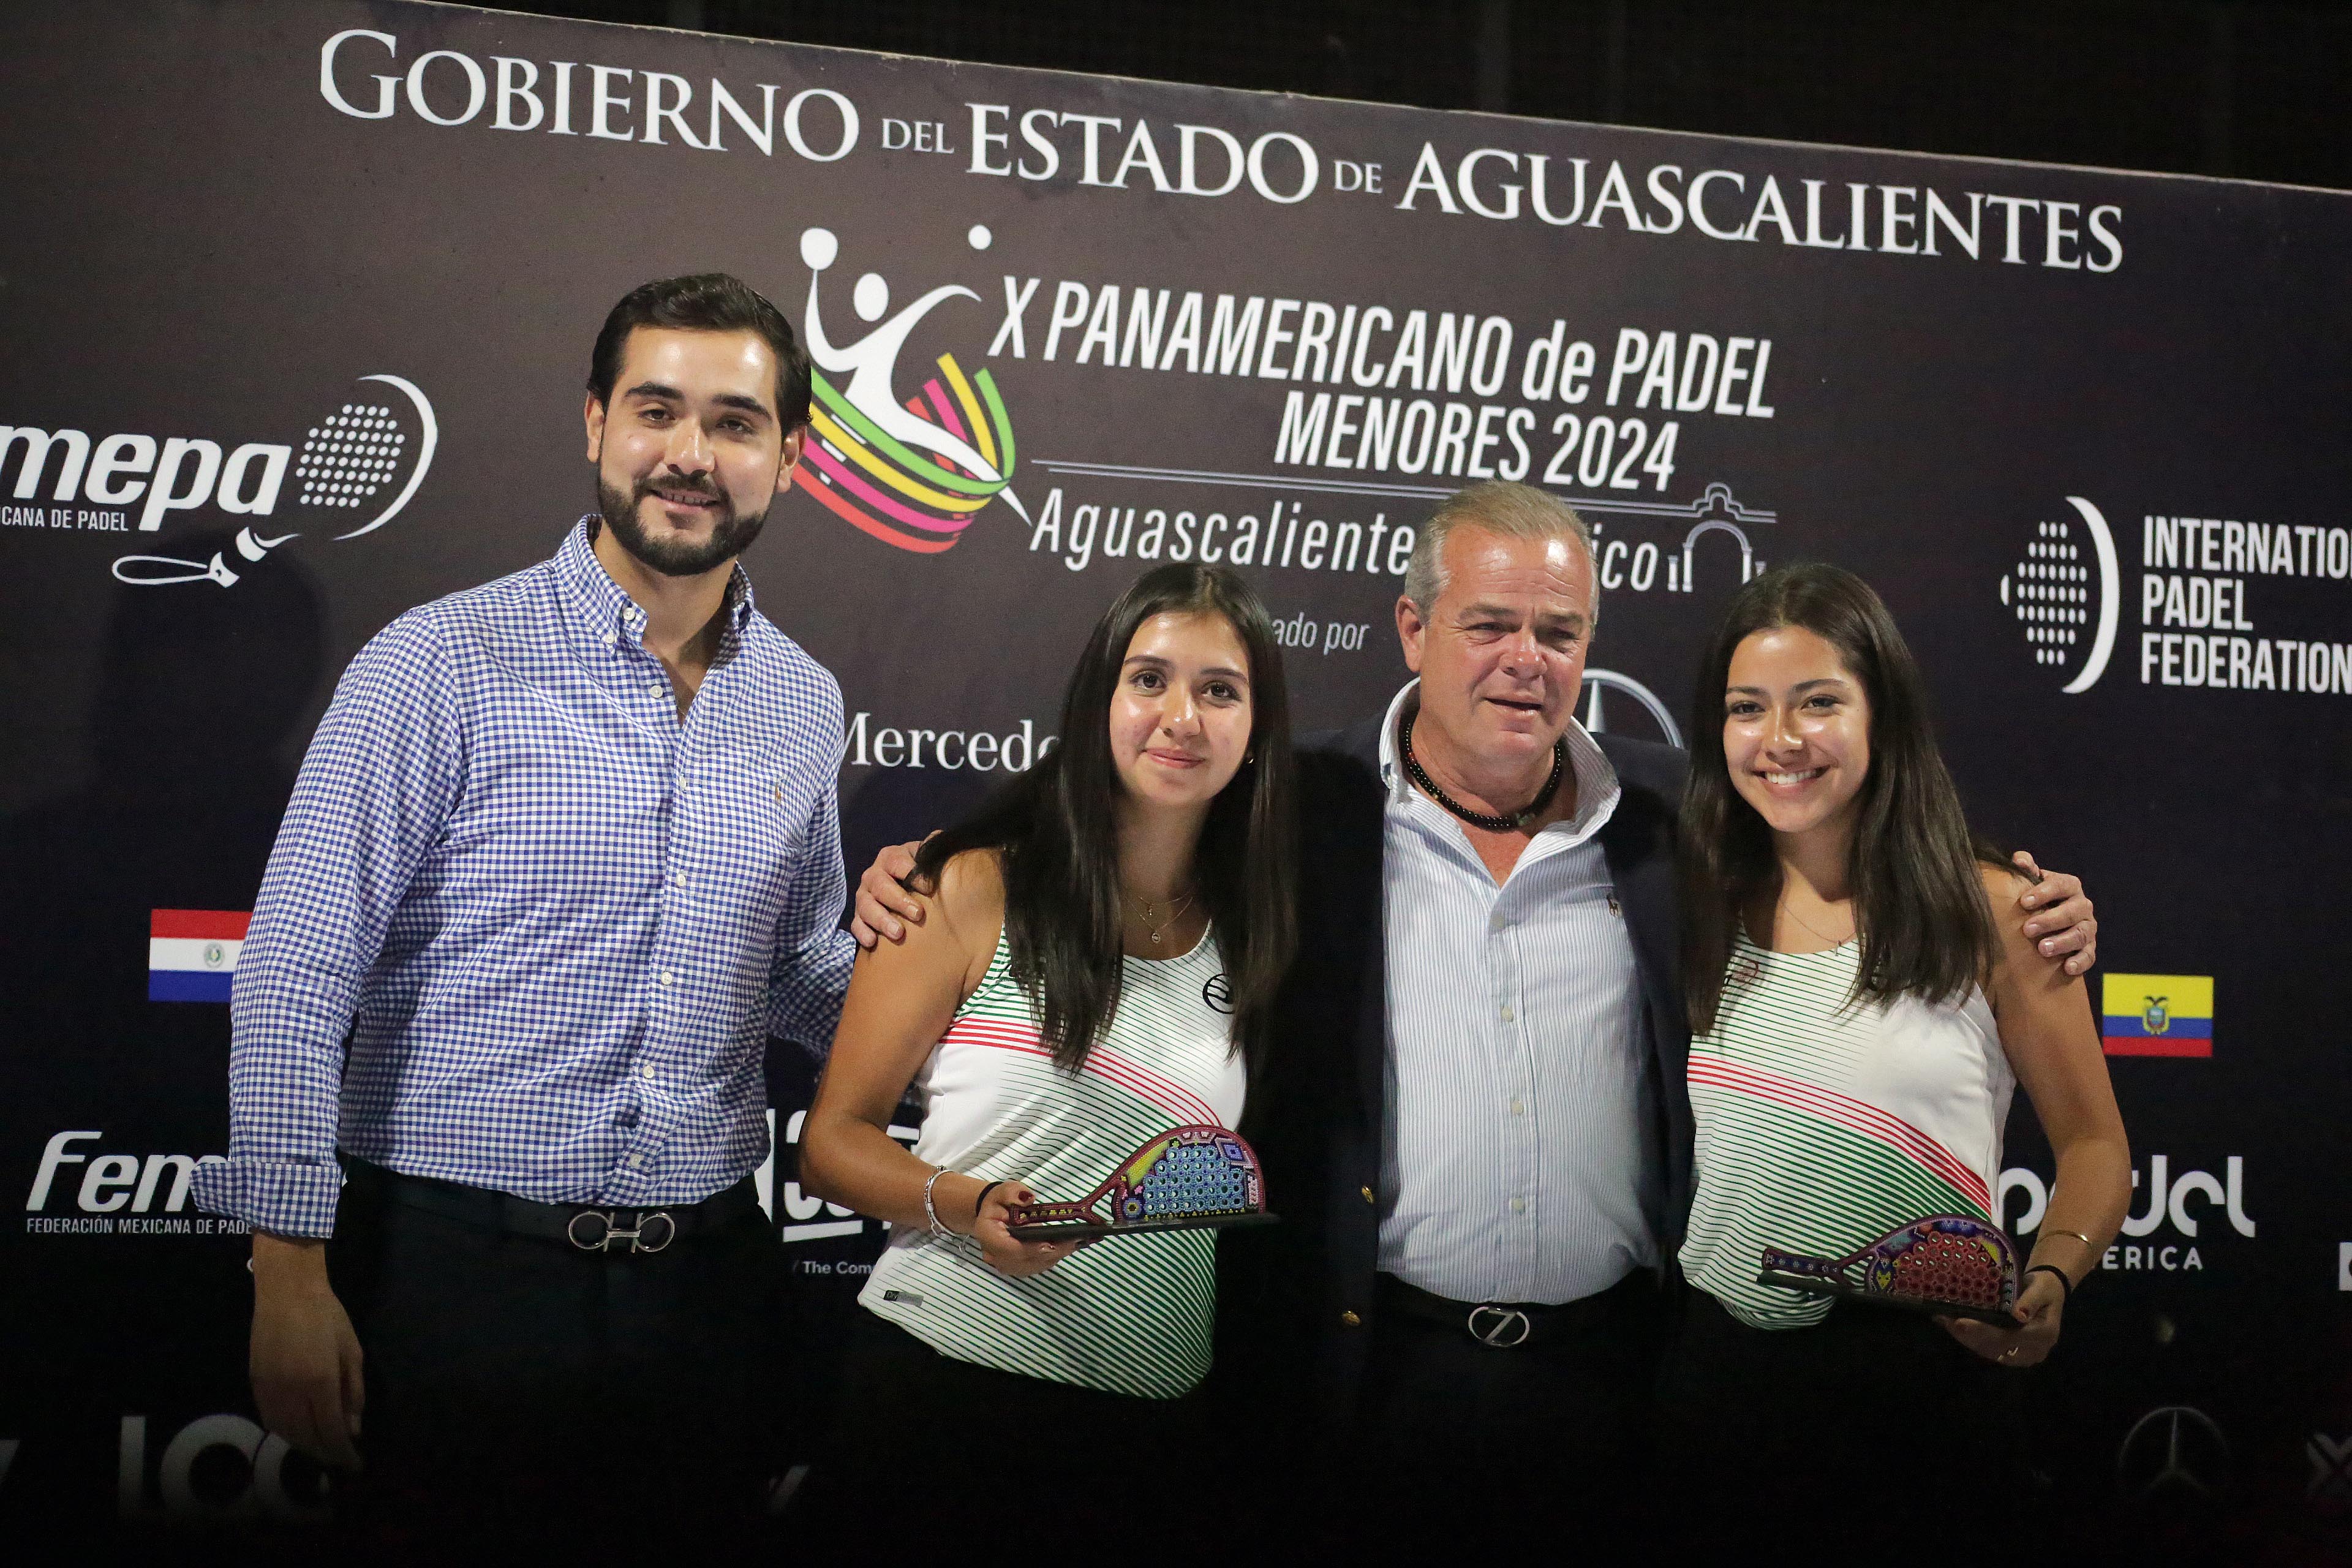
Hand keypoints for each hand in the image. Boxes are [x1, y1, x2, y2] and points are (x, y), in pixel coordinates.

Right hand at [249, 1234, 364, 1469]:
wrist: (286, 1292)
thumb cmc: (327, 1316)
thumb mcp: (352, 1352)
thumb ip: (354, 1392)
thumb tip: (353, 1428)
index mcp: (320, 1382)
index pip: (332, 1431)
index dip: (344, 1453)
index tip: (355, 1465)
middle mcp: (291, 1391)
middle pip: (306, 1437)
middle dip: (325, 1453)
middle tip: (341, 1458)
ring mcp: (270, 1389)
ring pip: (285, 1432)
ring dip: (305, 1445)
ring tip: (322, 1446)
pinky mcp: (255, 1384)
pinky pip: (269, 1420)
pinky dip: (285, 1431)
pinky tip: (298, 1430)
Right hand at [850, 838, 927, 948]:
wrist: (906, 887)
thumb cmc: (920, 872)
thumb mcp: (925, 857)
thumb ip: (932, 848)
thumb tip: (937, 837)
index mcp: (890, 857)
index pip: (897, 862)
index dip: (912, 874)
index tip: (929, 888)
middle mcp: (873, 875)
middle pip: (880, 886)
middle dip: (898, 900)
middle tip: (918, 914)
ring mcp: (864, 895)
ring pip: (866, 906)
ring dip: (881, 919)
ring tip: (898, 933)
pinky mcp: (859, 915)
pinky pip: (856, 924)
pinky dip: (862, 932)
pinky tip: (873, 942)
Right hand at [970, 1179, 1080, 1278]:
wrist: (993, 1215)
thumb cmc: (999, 1202)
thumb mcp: (1004, 1190)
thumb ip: (1013, 1194)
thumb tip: (1028, 1200)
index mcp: (987, 1235)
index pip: (1010, 1248)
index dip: (1031, 1248)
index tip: (1052, 1243)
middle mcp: (994, 1255)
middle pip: (1024, 1260)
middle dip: (1050, 1252)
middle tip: (1074, 1242)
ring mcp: (1004, 1265)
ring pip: (1032, 1266)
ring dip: (1053, 1257)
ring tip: (1073, 1244)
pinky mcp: (1016, 1267)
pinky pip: (1034, 1267)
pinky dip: (1050, 1259)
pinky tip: (1065, 1248)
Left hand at [1937, 1269, 2064, 1367]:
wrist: (2048, 1294)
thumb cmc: (2045, 1288)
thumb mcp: (2042, 1288)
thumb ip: (2030, 1301)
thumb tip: (2018, 1315)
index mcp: (2044, 1334)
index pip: (2009, 1336)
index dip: (1983, 1330)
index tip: (1960, 1322)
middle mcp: (2034, 1350)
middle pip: (1995, 1347)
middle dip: (1968, 1334)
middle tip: (1944, 1320)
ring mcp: (2022, 1355)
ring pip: (1988, 1351)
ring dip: (1965, 1337)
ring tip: (1943, 1321)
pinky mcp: (2012, 1354)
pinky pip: (1988, 1349)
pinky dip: (1969, 1338)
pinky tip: (1951, 1326)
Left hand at [2012, 852, 2096, 975]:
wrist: (2046, 924)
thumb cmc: (2036, 899)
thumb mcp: (2032, 883)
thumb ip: (2026, 869)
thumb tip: (2019, 859)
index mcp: (2069, 886)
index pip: (2061, 885)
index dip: (2044, 892)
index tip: (2024, 902)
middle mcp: (2082, 906)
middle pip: (2073, 911)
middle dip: (2050, 920)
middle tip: (2027, 929)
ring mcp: (2088, 928)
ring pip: (2080, 934)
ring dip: (2062, 942)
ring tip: (2042, 949)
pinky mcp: (2089, 949)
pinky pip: (2089, 956)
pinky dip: (2079, 961)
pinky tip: (2066, 967)